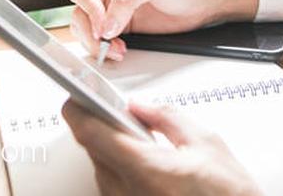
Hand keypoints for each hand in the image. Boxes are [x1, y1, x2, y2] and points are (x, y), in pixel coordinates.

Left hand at [61, 99, 262, 195]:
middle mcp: (128, 193)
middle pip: (94, 149)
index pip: (91, 133)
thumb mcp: (205, 143)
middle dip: (105, 126)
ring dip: (114, 149)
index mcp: (146, 170)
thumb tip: (141, 106)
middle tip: (123, 114)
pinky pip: (113, 186)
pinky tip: (146, 162)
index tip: (76, 95)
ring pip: (102, 168)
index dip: (78, 109)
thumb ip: (167, 117)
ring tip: (144, 141)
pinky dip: (123, 169)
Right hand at [66, 0, 216, 60]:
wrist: (200, 4)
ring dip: (97, 43)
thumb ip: (127, 0)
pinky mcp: (119, 27)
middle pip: (80, 11)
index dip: (89, 8)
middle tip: (108, 42)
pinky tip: (120, 50)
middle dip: (91, 30)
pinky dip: (105, 49)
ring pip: (86, 29)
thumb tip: (107, 24)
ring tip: (117, 48)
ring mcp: (112, 10)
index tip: (104, 25)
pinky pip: (100, 41)